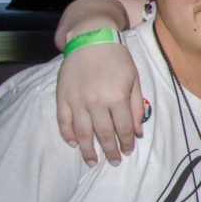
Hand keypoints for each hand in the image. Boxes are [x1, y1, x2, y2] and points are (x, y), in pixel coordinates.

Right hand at [55, 41, 141, 166]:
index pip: (122, 128)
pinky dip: (67, 134)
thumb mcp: (134, 80)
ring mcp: (77, 100)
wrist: (91, 39)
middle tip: (113, 162)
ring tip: (92, 161)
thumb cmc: (117, 59)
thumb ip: (136, 107)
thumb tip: (137, 132)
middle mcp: (96, 102)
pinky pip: (63, 121)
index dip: (125, 143)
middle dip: (109, 151)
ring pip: (82, 132)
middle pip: (103, 134)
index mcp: (117, 97)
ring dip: (87, 149)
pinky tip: (73, 143)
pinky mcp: (62, 97)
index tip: (127, 151)